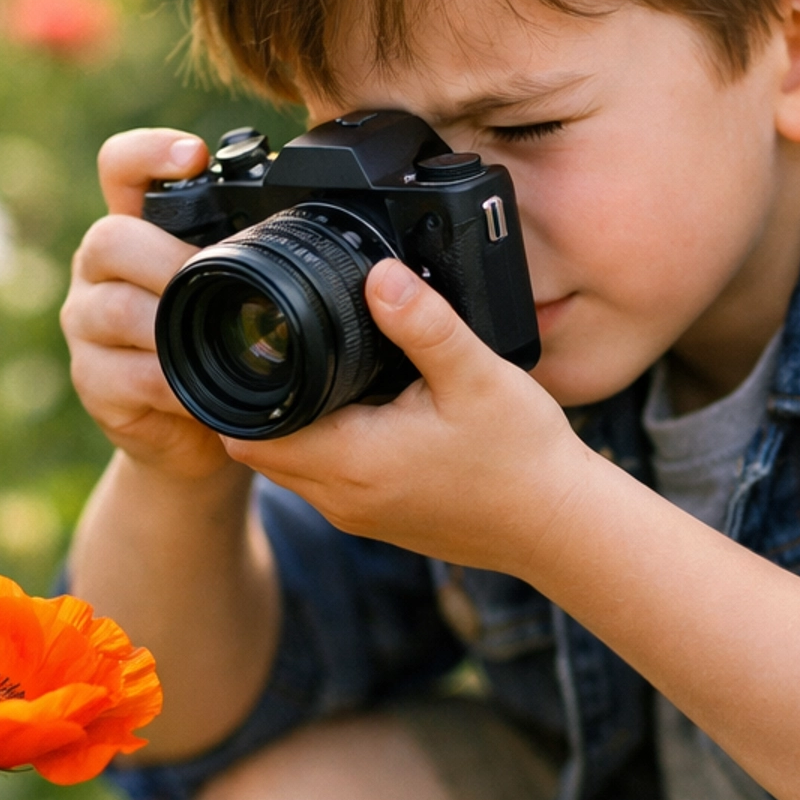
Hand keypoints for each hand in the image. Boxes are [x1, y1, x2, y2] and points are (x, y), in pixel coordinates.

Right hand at [62, 128, 237, 485]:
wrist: (195, 436)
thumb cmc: (217, 346)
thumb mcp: (232, 290)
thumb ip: (246, 251)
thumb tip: (316, 217)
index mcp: (138, 230)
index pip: (121, 168)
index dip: (149, 152)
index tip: (195, 154)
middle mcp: (101, 268)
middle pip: (111, 239)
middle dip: (167, 258)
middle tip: (213, 278)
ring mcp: (87, 325)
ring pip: (113, 308)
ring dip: (168, 323)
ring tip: (211, 335)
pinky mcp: (91, 381)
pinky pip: (126, 374)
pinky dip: (171, 382)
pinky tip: (200, 389)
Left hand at [223, 259, 594, 575]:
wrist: (559, 524)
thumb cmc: (522, 456)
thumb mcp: (474, 374)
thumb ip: (423, 321)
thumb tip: (380, 275)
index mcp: (352, 460)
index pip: (249, 433)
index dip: (240, 391)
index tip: (258, 348)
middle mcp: (342, 499)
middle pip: (260, 450)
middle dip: (263, 403)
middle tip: (289, 353)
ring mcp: (358, 516)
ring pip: (291, 468)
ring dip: (296, 427)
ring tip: (327, 379)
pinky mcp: (379, 522)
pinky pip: (325, 484)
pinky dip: (326, 450)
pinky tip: (366, 415)